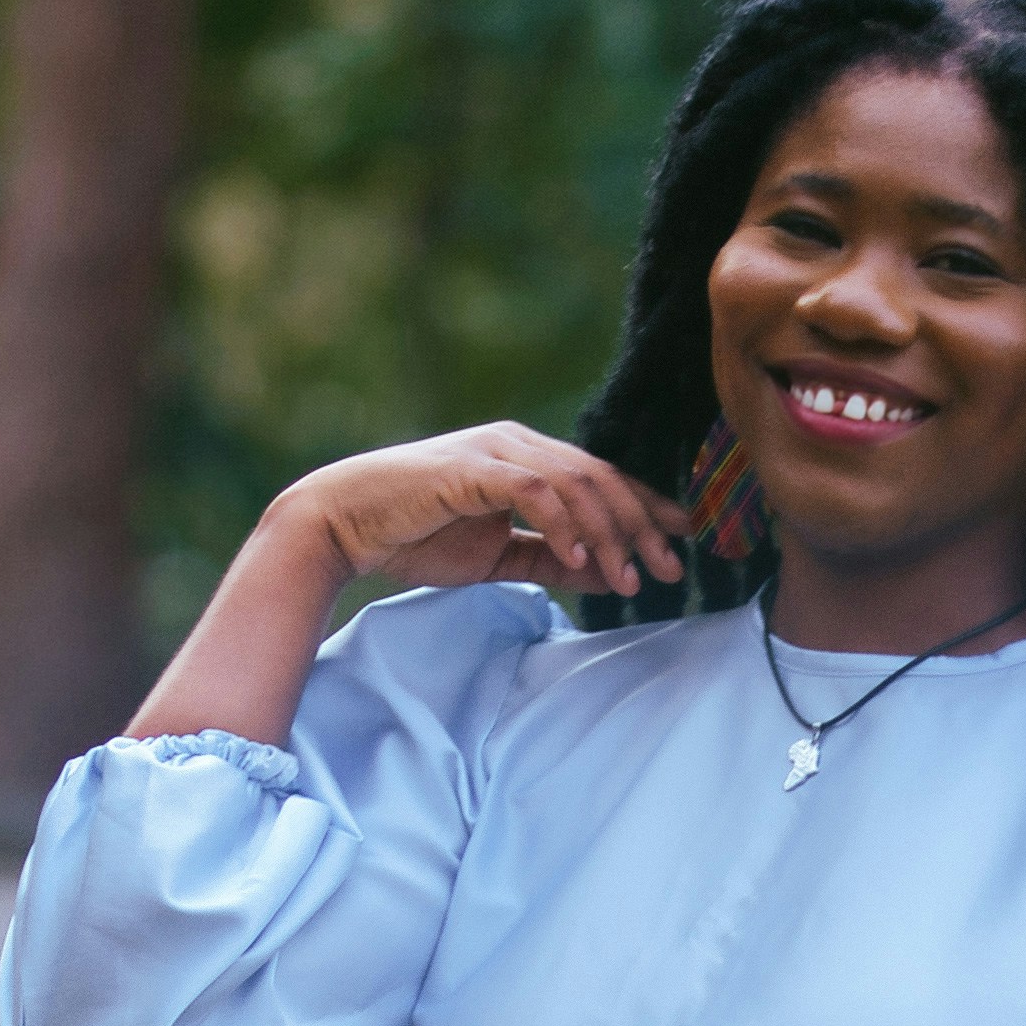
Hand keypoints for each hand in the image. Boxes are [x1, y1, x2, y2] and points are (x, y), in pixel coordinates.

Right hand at [279, 423, 688, 607]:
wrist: (345, 523)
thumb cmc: (414, 536)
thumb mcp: (496, 556)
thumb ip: (546, 558)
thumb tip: (601, 573)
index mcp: (526, 458)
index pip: (601, 478)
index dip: (645, 508)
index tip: (680, 543)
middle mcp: (517, 444)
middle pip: (600, 478)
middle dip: (642, 525)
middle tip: (668, 569)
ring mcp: (495, 452)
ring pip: (576, 484)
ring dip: (609, 535)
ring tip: (628, 580)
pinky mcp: (472, 469)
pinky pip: (536, 492)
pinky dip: (564, 527)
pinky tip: (580, 563)